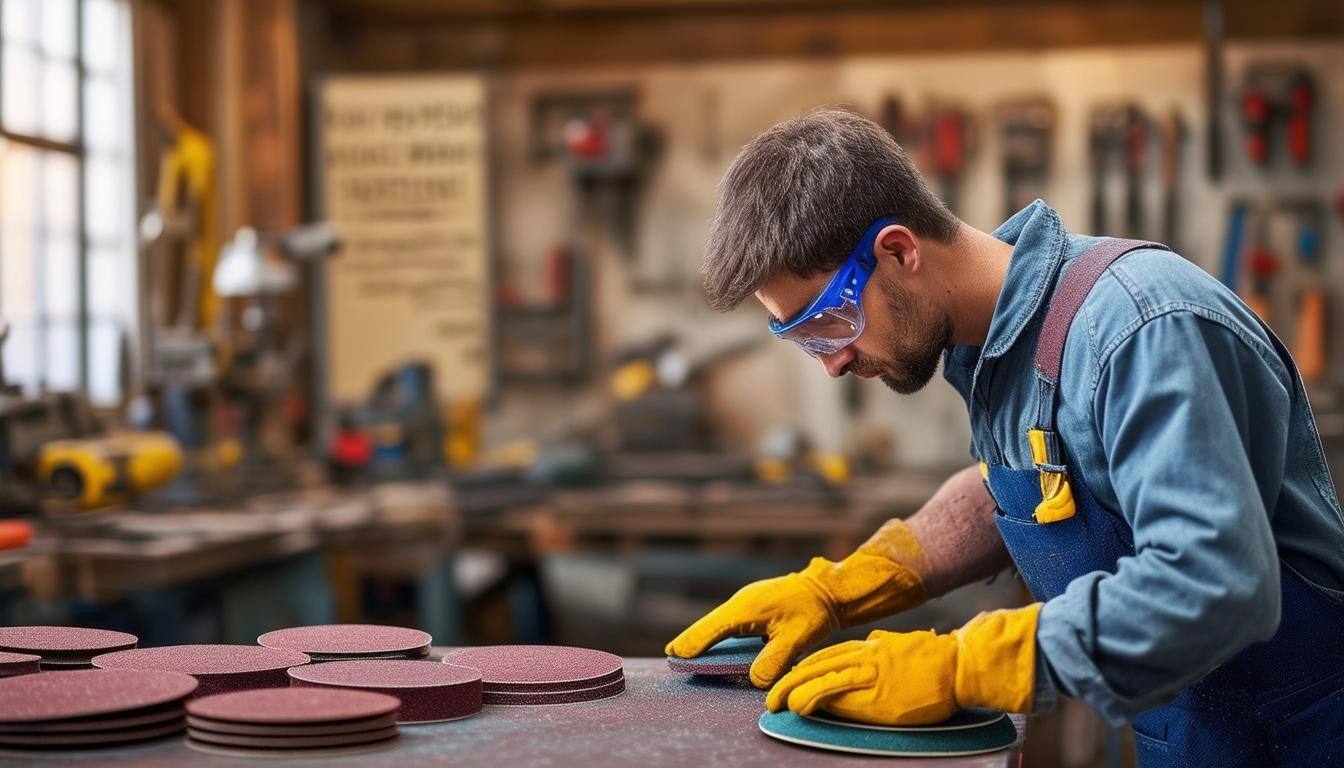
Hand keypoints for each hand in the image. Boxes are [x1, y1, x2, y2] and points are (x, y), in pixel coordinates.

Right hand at [665, 570, 836, 687]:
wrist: (828, 589)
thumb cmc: (813, 611)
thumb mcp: (795, 639)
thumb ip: (772, 661)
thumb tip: (753, 679)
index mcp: (746, 608)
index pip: (712, 628)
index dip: (693, 642)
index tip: (675, 654)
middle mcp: (742, 603)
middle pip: (710, 624)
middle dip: (693, 639)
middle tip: (673, 654)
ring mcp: (749, 603)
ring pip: (721, 623)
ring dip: (706, 636)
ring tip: (687, 651)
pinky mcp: (756, 607)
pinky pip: (732, 623)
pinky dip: (721, 634)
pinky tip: (718, 644)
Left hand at [766, 603, 1042, 725]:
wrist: (957, 665)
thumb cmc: (936, 659)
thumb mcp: (902, 644)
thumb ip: (884, 645)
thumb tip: (875, 642)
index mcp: (870, 647)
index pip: (826, 655)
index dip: (803, 669)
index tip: (789, 679)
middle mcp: (863, 656)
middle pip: (815, 666)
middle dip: (789, 681)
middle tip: (772, 696)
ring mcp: (867, 674)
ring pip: (819, 678)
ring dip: (794, 692)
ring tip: (777, 704)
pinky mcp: (874, 694)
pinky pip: (836, 694)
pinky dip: (814, 699)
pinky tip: (800, 706)